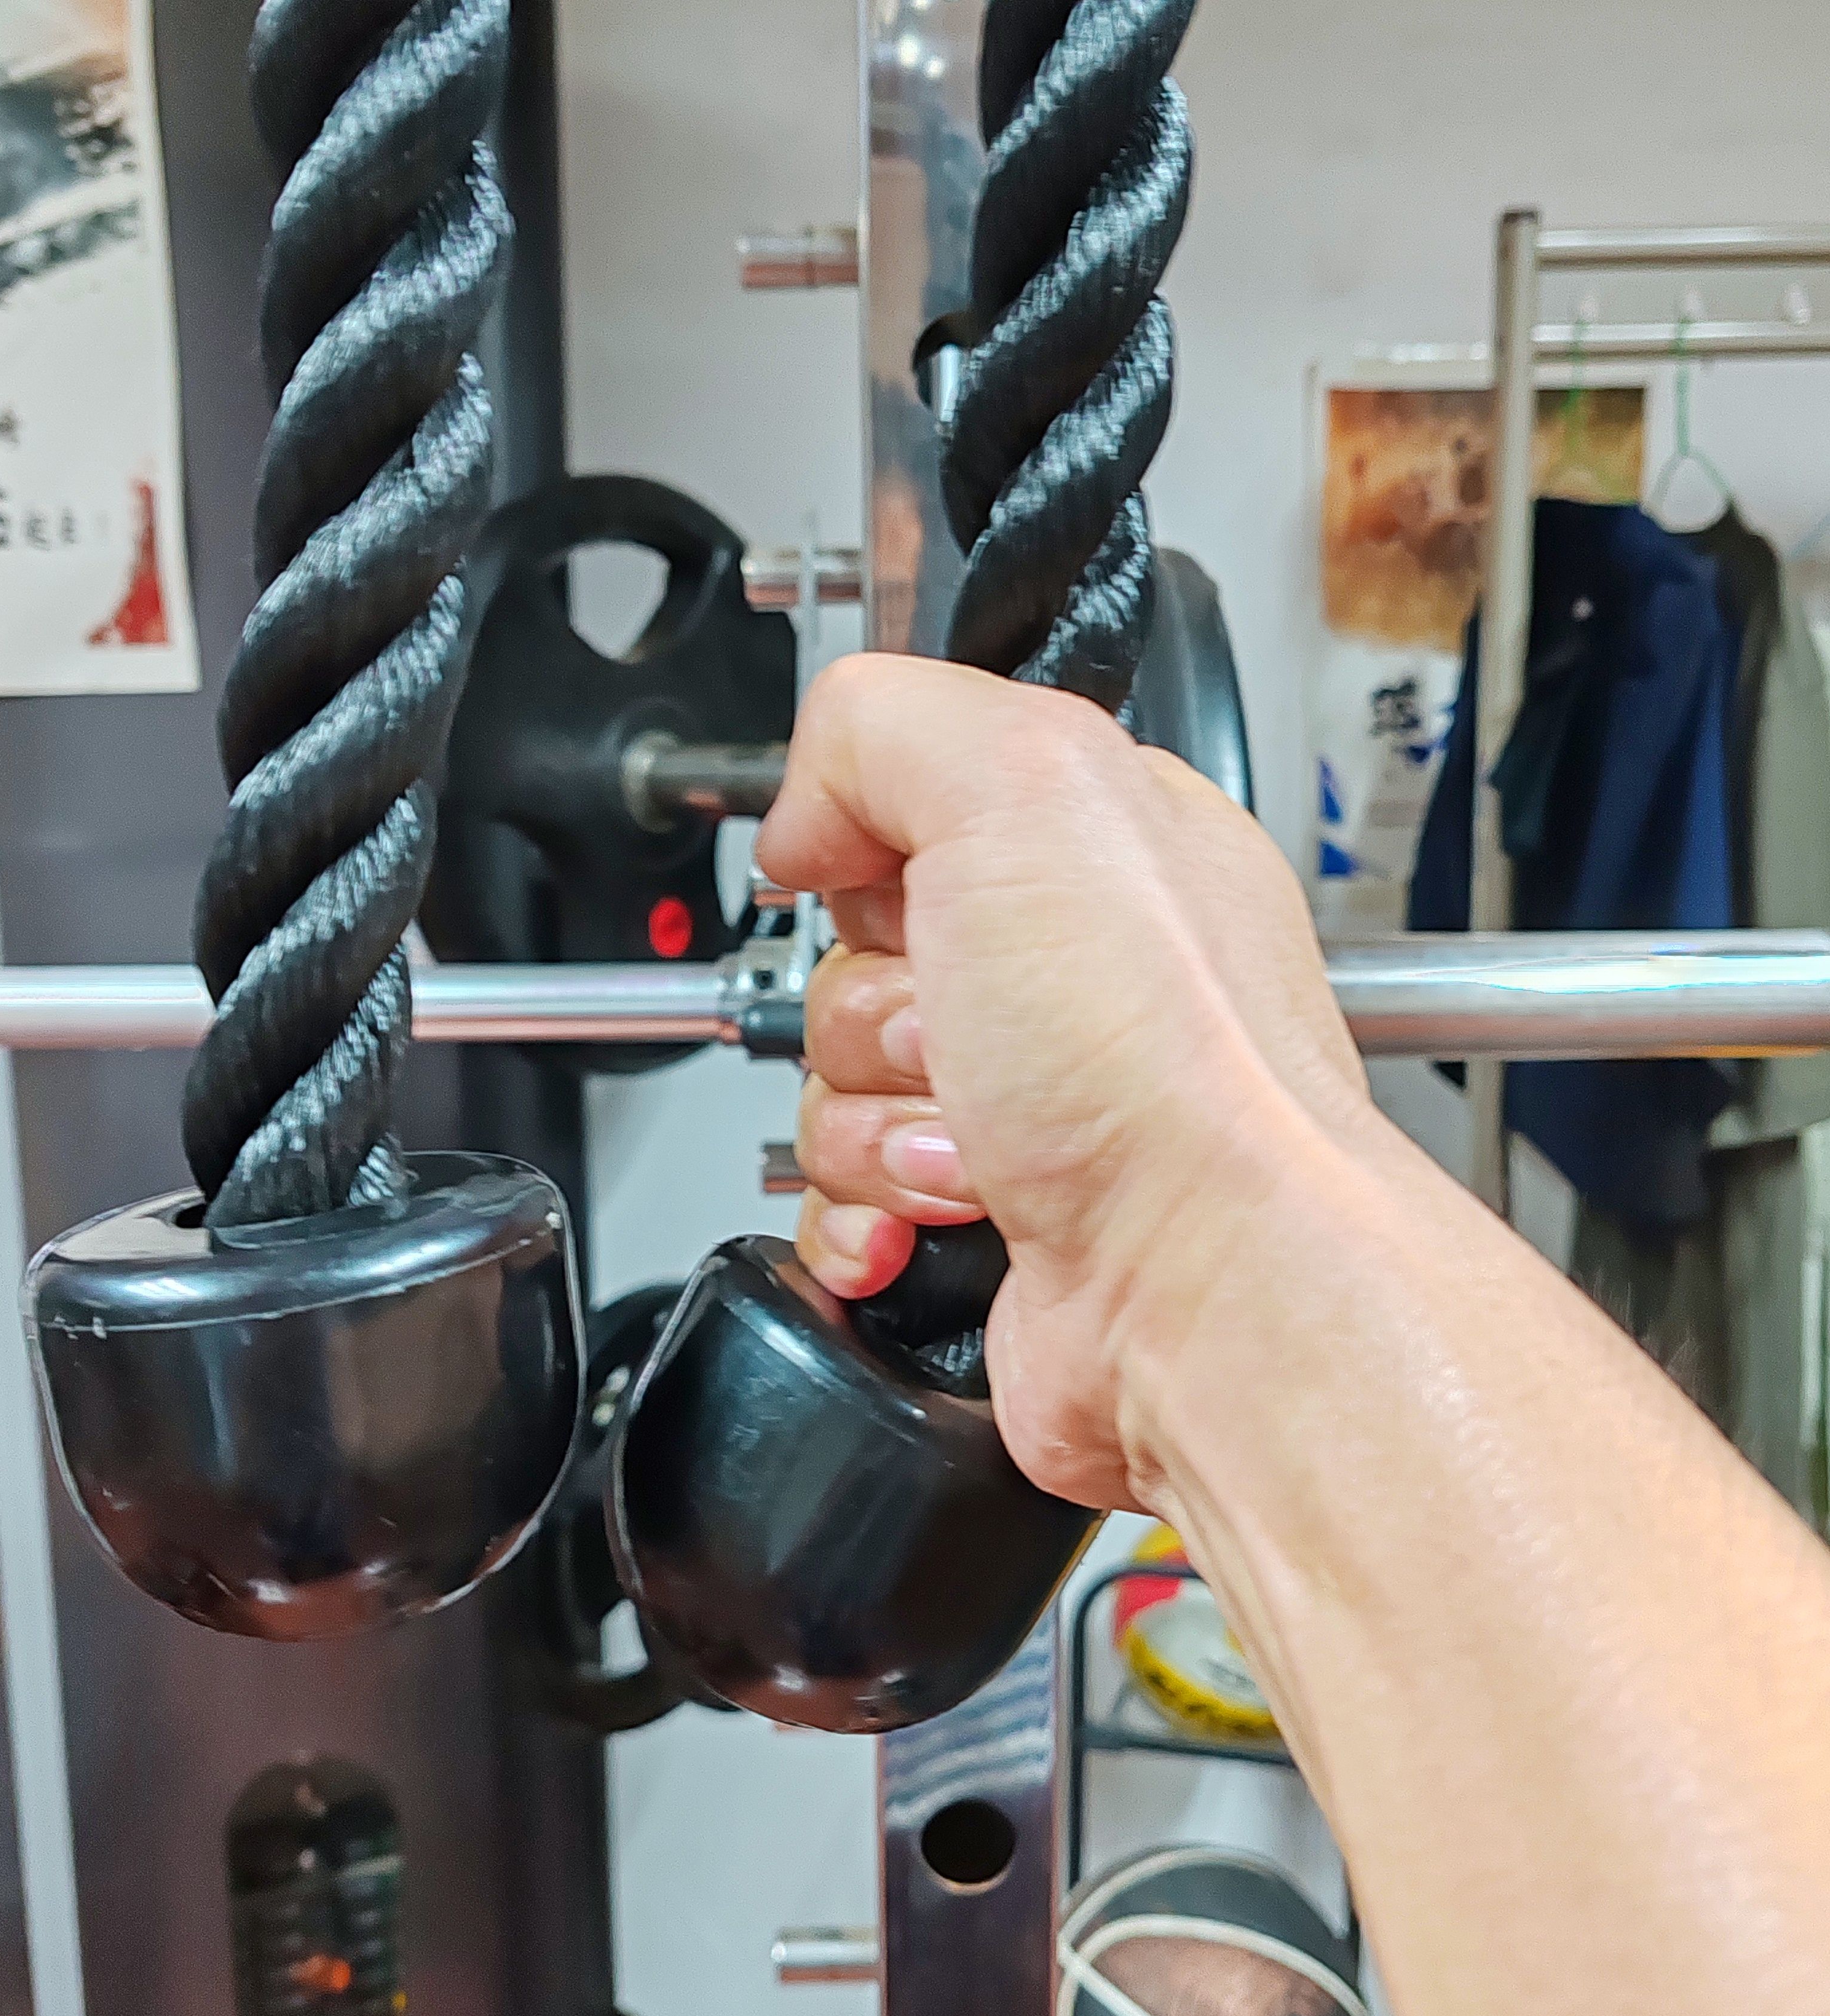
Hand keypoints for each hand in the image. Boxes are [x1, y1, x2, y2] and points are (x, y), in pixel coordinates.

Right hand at [755, 653, 1374, 1512]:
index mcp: (1101, 852)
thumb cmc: (1172, 1067)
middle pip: (852, 962)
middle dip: (870, 1013)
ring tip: (977, 1143)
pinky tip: (936, 1220)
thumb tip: (806, 816)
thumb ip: (884, 727)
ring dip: (872, 1124)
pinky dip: (862, 1218)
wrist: (1208, 1288)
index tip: (907, 894)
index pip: (909, 810)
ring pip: (837, 1088)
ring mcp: (1032, 1109)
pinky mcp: (985, 1223)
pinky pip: (845, 1203)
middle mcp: (1073, 981)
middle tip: (961, 1035)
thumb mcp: (1023, 783)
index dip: (876, 857)